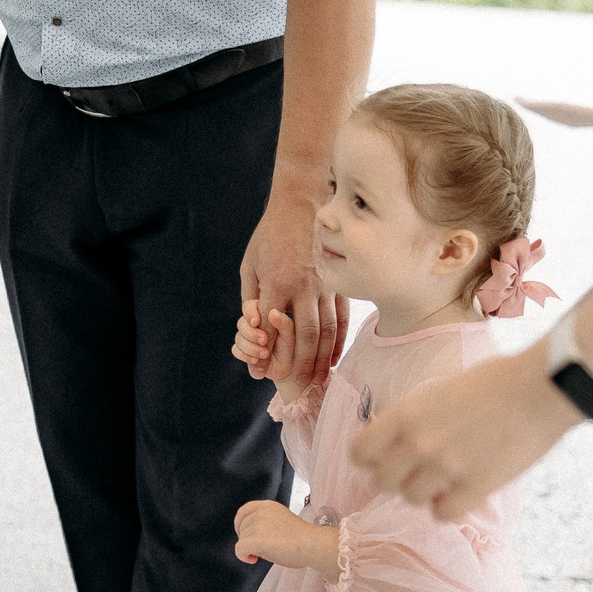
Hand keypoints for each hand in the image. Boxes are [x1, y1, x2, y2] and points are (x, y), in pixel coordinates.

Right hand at [231, 301, 299, 383]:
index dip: (249, 312)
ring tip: (266, 354)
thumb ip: (284, 324)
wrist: (291, 370)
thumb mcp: (292, 335)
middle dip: (251, 333)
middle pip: (241, 323)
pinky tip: (256, 360)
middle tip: (264, 341)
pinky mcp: (244, 352)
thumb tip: (273, 312)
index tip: (256, 322)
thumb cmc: (295, 348)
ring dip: (250, 347)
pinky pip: (236, 350)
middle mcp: (254, 325)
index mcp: (265, 314)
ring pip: (238, 337)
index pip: (250, 306)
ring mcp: (247, 338)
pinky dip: (244, 355)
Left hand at [233, 499, 339, 575]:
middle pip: (242, 528)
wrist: (313, 545)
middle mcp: (261, 511)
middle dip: (248, 539)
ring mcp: (258, 524)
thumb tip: (250, 536)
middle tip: (264, 548)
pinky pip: (240, 549)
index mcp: (268, 505)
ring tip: (269, 552)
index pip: (243, 511)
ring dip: (251, 549)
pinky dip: (243, 556)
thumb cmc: (302, 539)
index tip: (247, 535)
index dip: (240, 525)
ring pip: (242, 540)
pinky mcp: (256, 539)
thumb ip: (266, 523)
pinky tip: (254, 560)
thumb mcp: (280, 521)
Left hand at [241, 181, 346, 380]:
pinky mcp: (339, 283)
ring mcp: (326, 285)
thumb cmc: (270, 235)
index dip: (265, 354)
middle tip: (297, 388)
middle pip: (304, 336)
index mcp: (277, 283)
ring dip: (323, 359)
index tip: (260, 373)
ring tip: (318, 380)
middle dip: (300, 366)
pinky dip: (339, 341)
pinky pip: (342, 318)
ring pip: (327, 331)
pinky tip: (334, 357)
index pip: (270, 328)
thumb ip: (250, 299)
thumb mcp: (250, 265)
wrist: (302, 204)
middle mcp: (304, 287)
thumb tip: (252, 330)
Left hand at [350, 341, 579, 519]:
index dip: (370, 457)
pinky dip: (449, 507)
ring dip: (425, 492)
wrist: (541, 387)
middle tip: (416, 470)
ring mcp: (446, 468)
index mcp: (406, 413)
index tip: (385, 455)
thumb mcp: (440, 389)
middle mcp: (419, 443)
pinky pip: (442, 515)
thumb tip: (395, 439)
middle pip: (382, 482)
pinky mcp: (476, 487)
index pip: (360, 452)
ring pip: (411, 499)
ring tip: (446, 477)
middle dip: (396, 477)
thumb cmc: (495, 380)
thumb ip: (413, 416)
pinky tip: (461, 492)